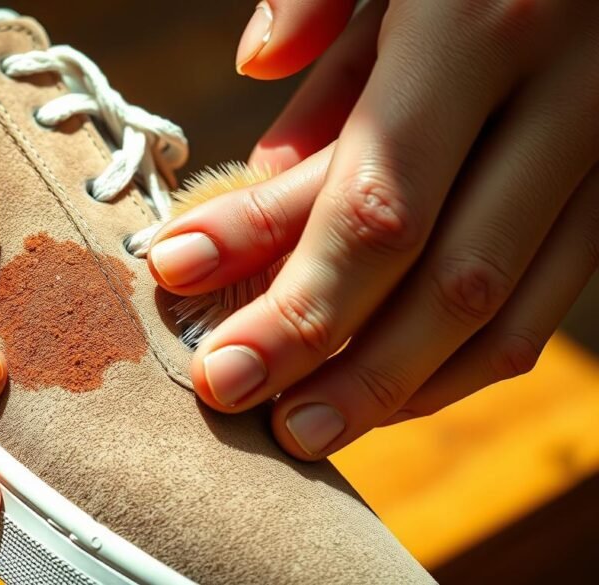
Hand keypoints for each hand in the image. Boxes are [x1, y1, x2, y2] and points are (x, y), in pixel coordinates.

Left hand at [149, 0, 598, 458]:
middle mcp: (565, 103)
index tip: (175, 277)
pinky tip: (390, 389)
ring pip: (504, 312)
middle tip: (228, 393)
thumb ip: (323, 3)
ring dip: (394, 387)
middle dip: (323, 350)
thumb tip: (254, 71)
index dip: (269, 253)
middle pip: (438, 277)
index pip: (373, 191)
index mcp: (485, 31)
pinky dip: (463, 362)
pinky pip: (548, 304)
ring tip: (300, 428)